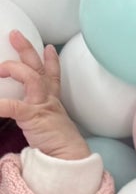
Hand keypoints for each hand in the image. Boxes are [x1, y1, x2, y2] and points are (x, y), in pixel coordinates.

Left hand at [0, 30, 89, 159]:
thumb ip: (38, 115)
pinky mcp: (33, 117)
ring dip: (13, 68)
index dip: (51, 60)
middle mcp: (48, 99)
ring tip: (0, 69)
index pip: (52, 75)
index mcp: (52, 100)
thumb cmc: (58, 144)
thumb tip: (22, 113)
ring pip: (30, 77)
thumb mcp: (49, 125)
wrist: (70, 158)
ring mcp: (42, 106)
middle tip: (15, 35)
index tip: (48, 47)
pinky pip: (12, 106)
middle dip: (27, 49)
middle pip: (39, 68)